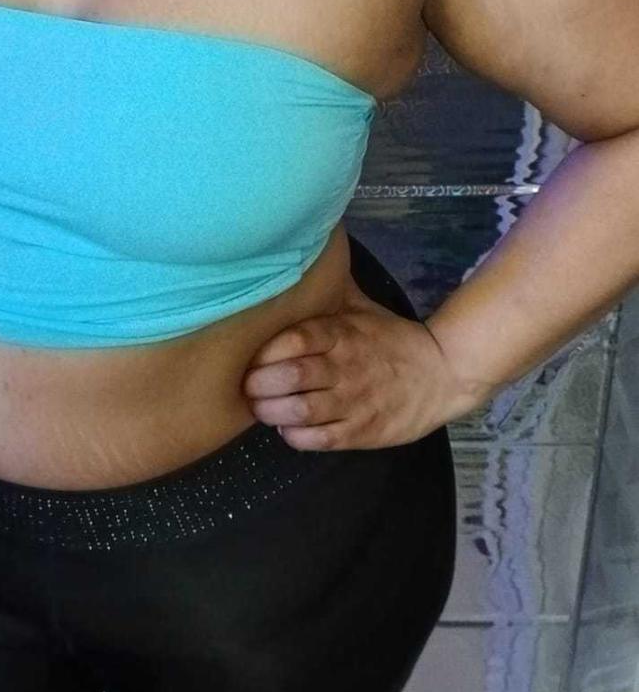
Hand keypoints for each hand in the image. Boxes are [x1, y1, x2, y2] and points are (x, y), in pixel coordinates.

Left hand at [240, 280, 469, 450]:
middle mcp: (345, 367)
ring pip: (300, 411)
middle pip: (291, 376)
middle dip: (259, 384)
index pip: (295, 339)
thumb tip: (301, 251)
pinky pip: (318, 440)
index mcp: (342, 334)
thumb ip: (328, 288)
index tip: (252, 357)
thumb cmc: (390, 339)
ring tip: (262, 408)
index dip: (265, 351)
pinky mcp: (362, 432)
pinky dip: (294, 436)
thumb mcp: (360, 307)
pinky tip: (288, 427)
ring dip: (271, 412)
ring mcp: (354, 402)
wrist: (443, 374)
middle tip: (249, 386)